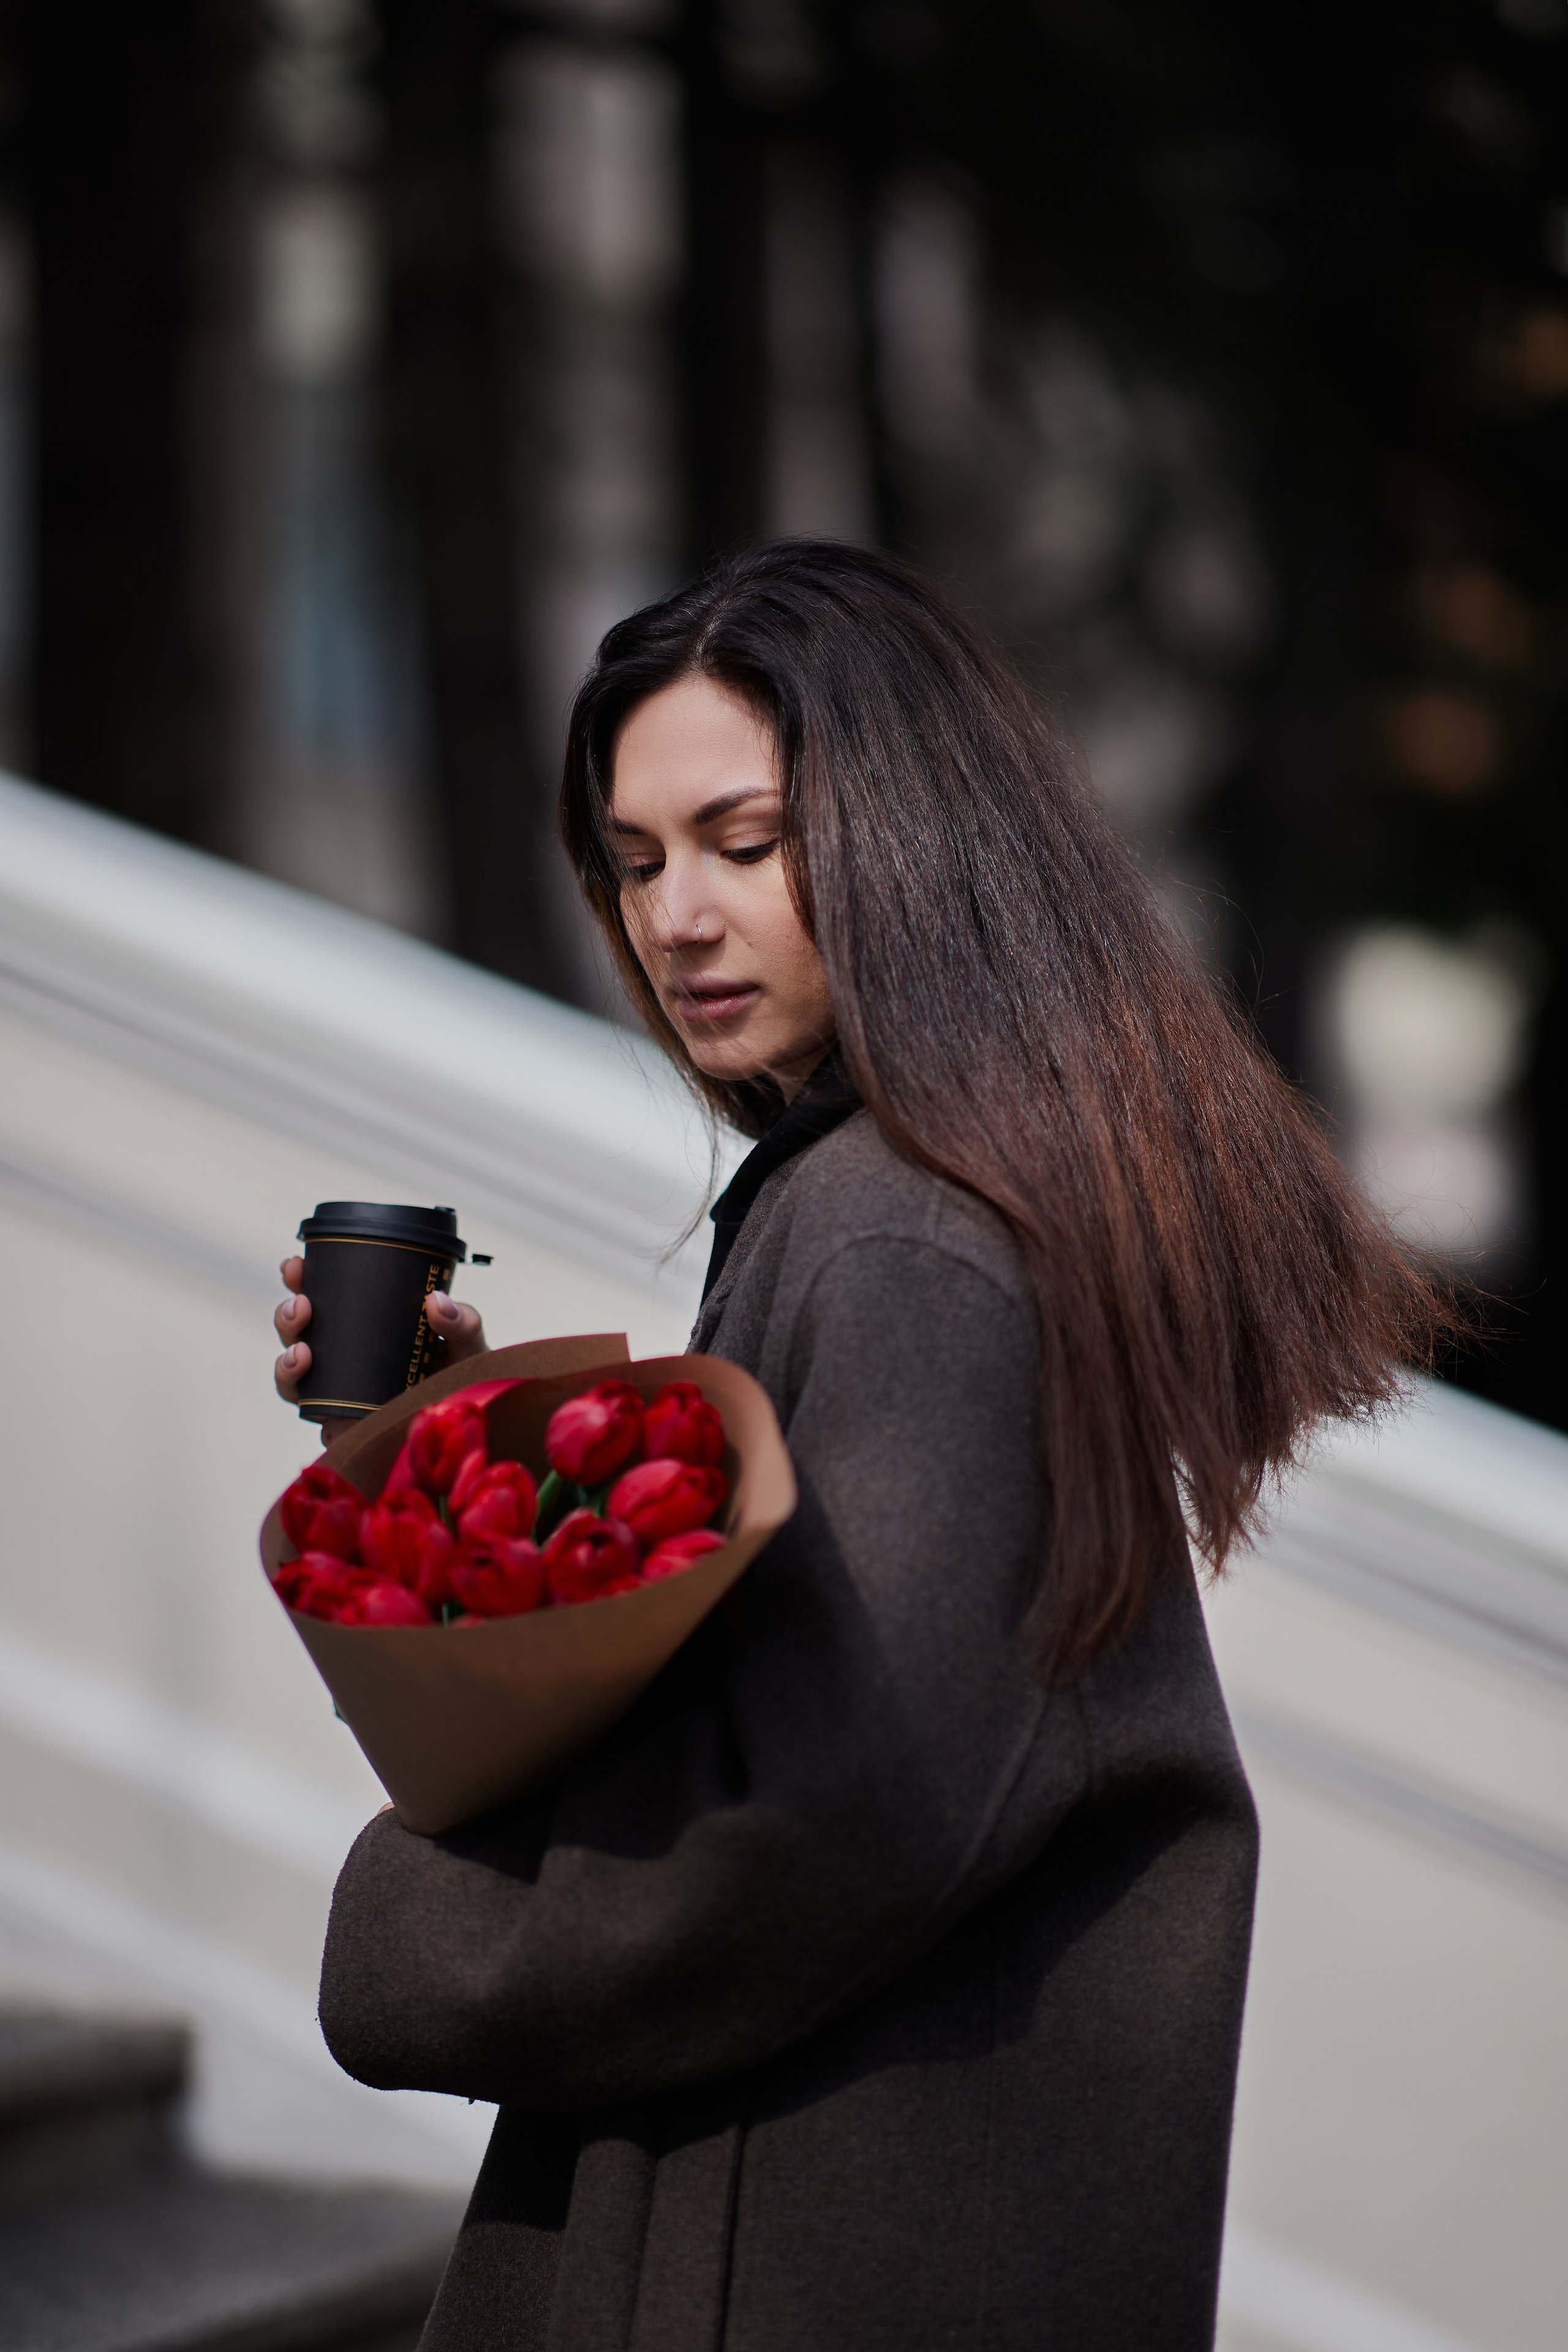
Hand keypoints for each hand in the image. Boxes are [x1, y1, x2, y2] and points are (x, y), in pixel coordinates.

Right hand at [274, 1258, 487, 1443]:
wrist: (475, 1415)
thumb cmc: (464, 1371)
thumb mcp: (466, 1340)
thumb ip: (460, 1321)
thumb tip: (436, 1301)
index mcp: (364, 1323)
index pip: (321, 1297)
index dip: (300, 1281)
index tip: (295, 1266)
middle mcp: (343, 1356)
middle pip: (297, 1334)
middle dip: (287, 1317)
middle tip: (301, 1306)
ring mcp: (340, 1393)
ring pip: (294, 1378)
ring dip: (286, 1363)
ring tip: (301, 1354)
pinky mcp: (347, 1427)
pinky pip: (318, 1422)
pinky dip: (313, 1412)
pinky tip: (323, 1409)